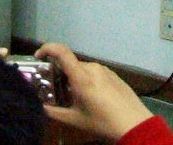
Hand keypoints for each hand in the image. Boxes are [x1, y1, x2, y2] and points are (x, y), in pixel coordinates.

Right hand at [35, 43, 152, 142]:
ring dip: (75, 80)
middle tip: (57, 92)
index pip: (61, 51)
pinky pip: (95, 74)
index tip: (38, 56)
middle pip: (71, 65)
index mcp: (81, 76)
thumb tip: (39, 107)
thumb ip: (54, 113)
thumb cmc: (102, 122)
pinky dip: (88, 81)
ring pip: (83, 70)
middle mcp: (92, 68)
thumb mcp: (75, 120)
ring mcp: (105, 70)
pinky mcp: (114, 75)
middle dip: (61, 75)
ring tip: (76, 99)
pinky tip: (93, 99)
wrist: (134, 124)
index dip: (47, 48)